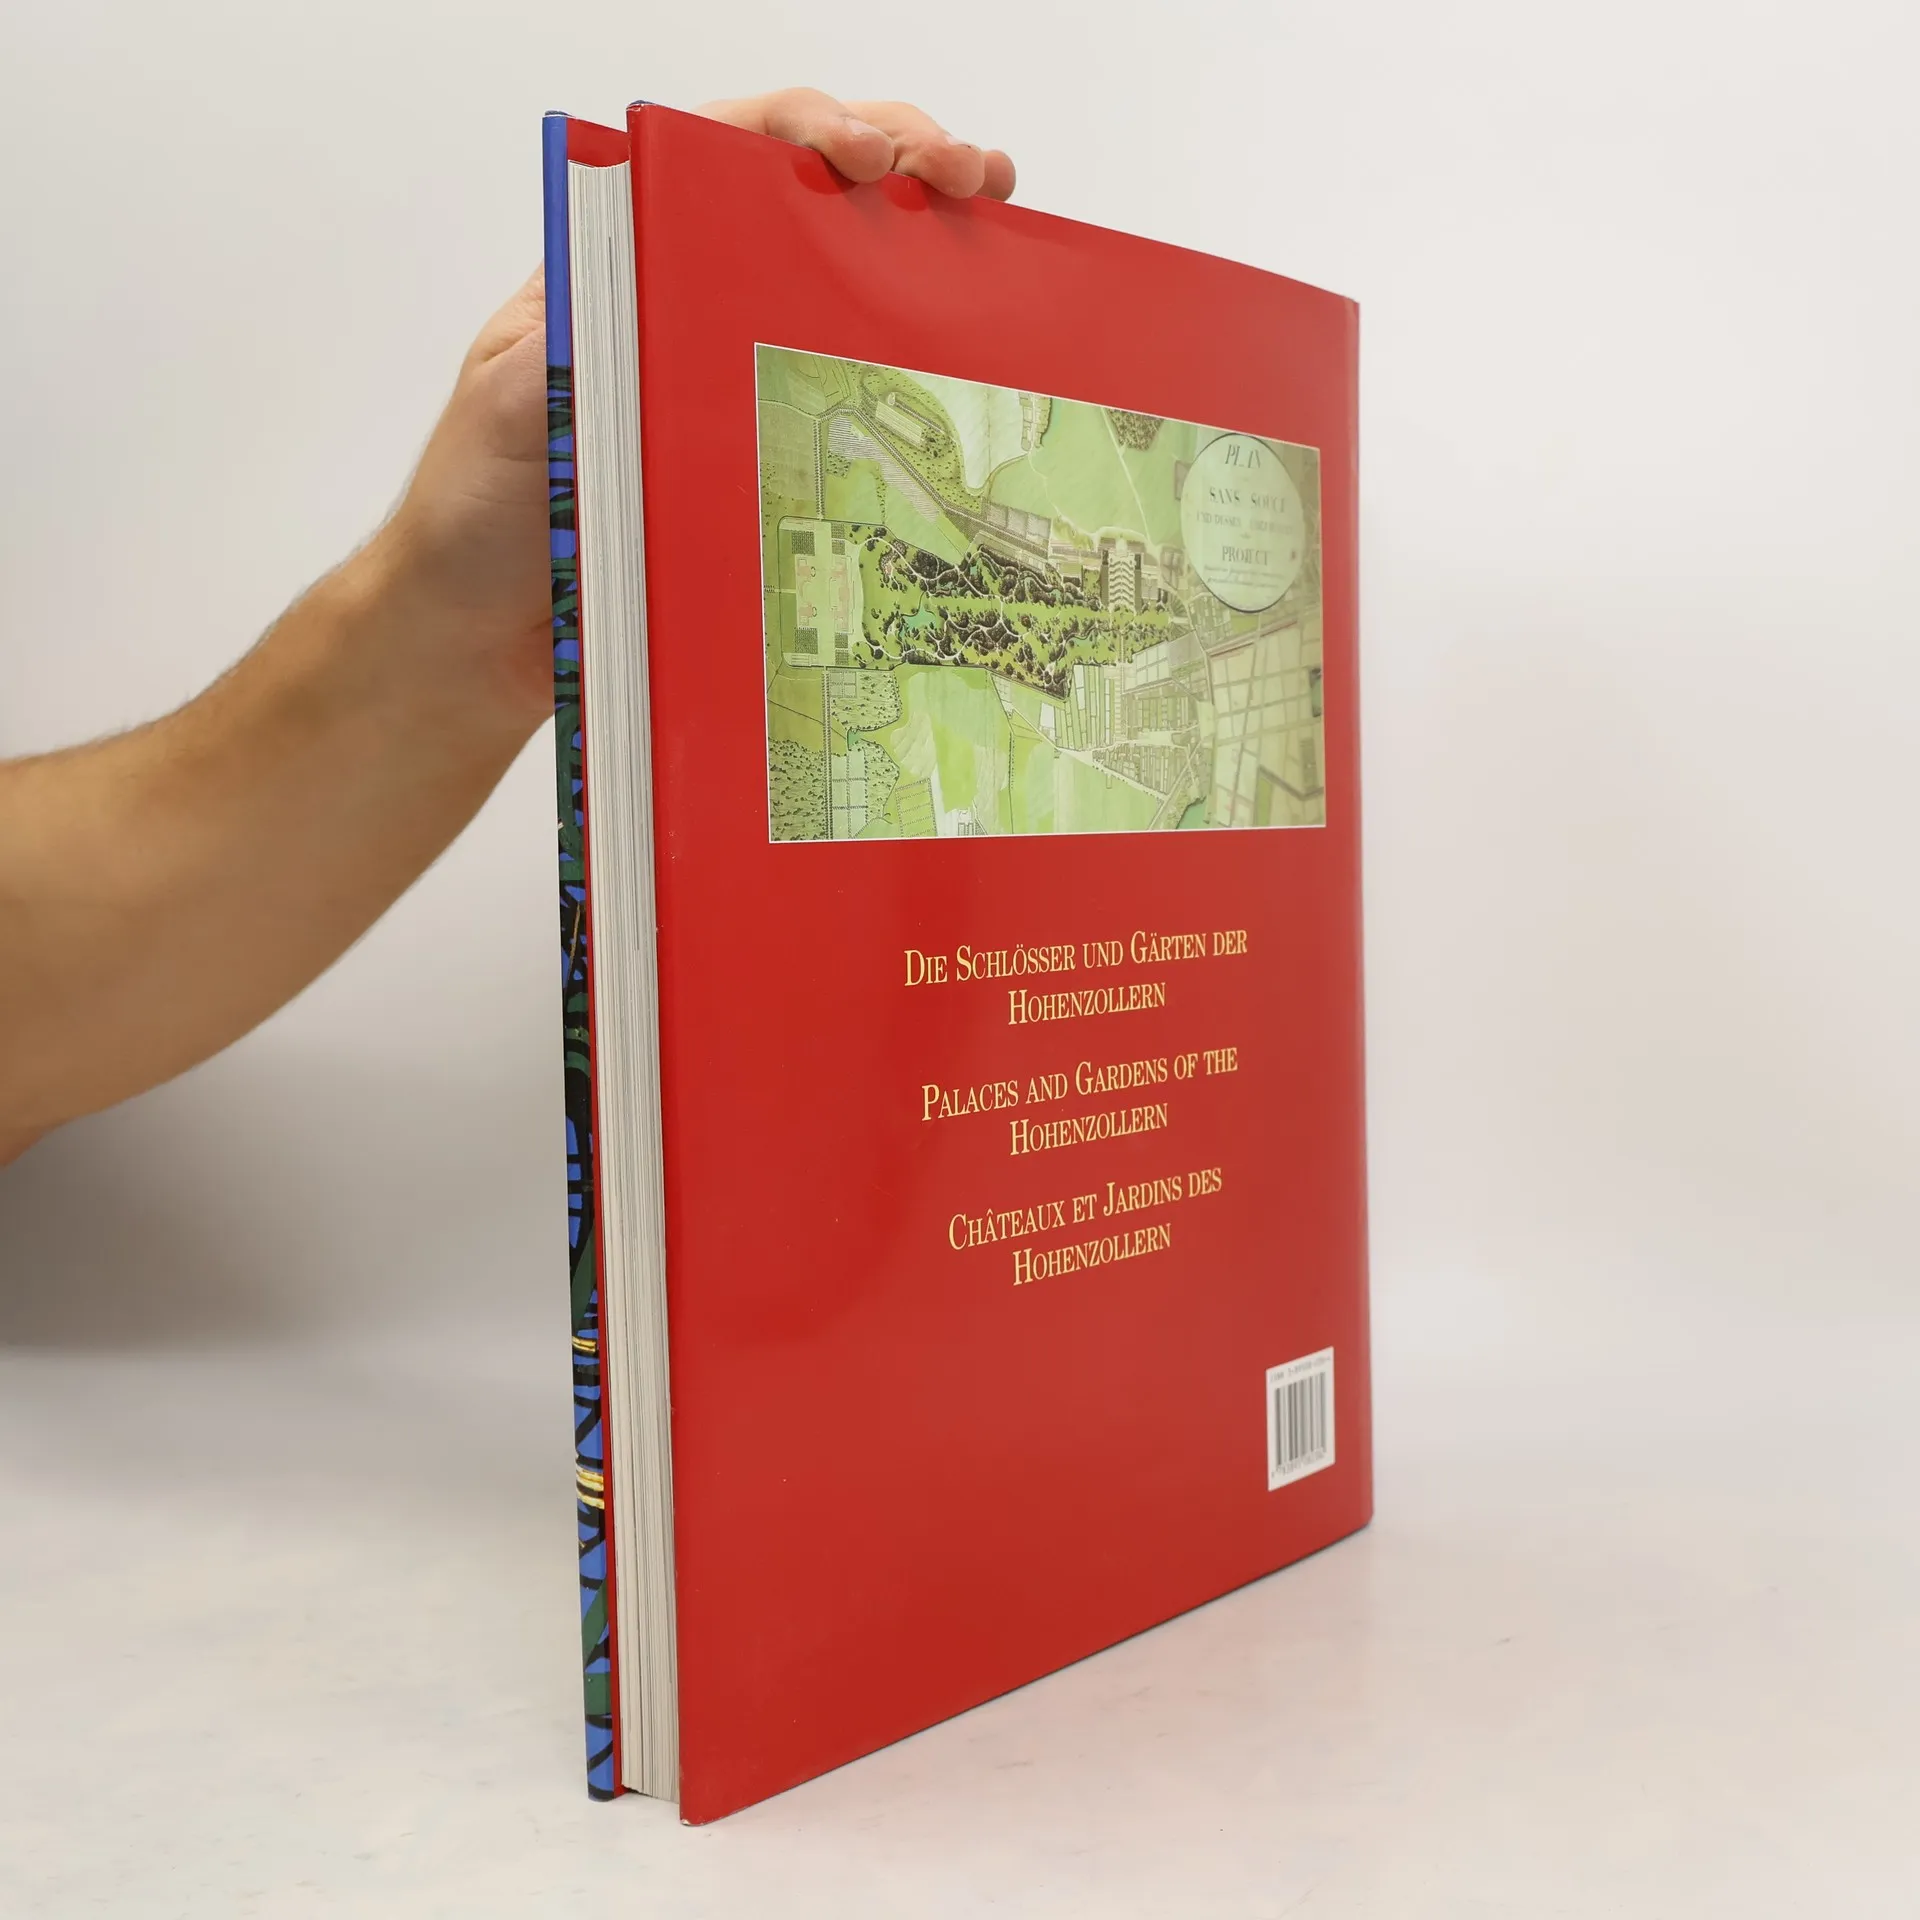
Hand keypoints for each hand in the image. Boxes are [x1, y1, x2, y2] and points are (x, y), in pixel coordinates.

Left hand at [374, 90, 1016, 739]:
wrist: (476, 635)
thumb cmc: (476, 517)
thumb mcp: (516, 401)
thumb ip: (584, 337)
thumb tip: (674, 278)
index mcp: (621, 264)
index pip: (724, 151)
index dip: (808, 129)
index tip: (872, 153)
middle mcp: (684, 305)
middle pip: (805, 196)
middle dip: (898, 161)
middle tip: (969, 177)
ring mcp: (727, 378)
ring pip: (837, 283)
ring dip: (920, 242)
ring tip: (990, 223)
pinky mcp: (756, 454)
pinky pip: (839, 387)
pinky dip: (906, 355)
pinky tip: (960, 349)